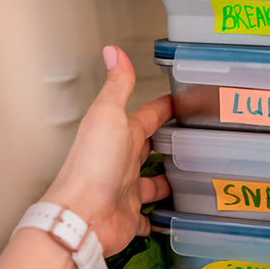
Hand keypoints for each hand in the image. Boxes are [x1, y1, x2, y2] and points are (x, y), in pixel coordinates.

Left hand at [41, 45, 172, 256]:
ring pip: (150, 184)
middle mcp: (120, 163)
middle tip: (186, 137)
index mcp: (117, 136)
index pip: (145, 118)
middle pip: (146, 150)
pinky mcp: (130, 217)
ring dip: (164, 180)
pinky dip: (158, 216)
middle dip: (164, 143)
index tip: (177, 101)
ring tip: (184, 176)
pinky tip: (169, 214)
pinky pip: (148, 217)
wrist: (82, 215)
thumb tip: (114, 51)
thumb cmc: (92, 166)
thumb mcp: (108, 116)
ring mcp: (126, 191)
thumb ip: (117, 86)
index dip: (162, 109)